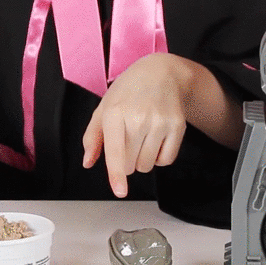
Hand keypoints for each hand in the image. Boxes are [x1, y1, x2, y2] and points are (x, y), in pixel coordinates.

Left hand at [82, 53, 191, 197]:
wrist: (161, 73)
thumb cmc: (128, 91)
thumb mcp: (104, 108)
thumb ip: (92, 137)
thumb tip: (88, 162)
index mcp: (115, 113)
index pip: (116, 151)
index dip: (116, 175)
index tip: (120, 191)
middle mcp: (139, 118)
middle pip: (130, 164)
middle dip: (126, 161)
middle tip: (127, 141)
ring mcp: (160, 122)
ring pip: (148, 165)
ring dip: (142, 160)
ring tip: (142, 138)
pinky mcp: (177, 126)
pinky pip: (166, 160)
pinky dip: (159, 157)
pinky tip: (155, 140)